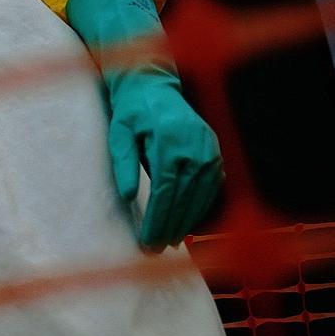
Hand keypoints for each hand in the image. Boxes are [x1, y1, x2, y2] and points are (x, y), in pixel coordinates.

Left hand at [107, 71, 222, 249]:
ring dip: (187, 221)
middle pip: (184, 198)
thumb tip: (129, 197)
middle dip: (170, 227)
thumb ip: (124, 164)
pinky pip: (211, 186)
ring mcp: (209, 149)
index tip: (147, 241)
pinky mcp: (215, 151)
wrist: (153, 86)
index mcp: (169, 143)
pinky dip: (200, 206)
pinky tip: (188, 222)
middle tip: (155, 249)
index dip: (157, 220)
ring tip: (170, 241)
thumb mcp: (120, 133)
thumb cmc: (131, 112)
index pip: (165, 192)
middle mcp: (195, 148)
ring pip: (201, 196)